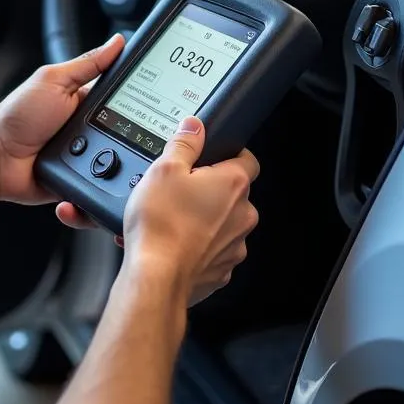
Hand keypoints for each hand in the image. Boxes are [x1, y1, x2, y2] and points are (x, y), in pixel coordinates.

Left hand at [0, 35, 125, 219]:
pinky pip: (104, 185)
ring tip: (106, 154)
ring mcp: (87, 157)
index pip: (124, 97)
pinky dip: (106, 182)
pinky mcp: (83, 181)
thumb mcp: (54, 80)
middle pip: (128, 131)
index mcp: (87, 100)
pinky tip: (101, 175)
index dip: (142, 98)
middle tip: (130, 133)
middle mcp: (90, 128)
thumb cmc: (18, 115)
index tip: (162, 99)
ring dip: (118, 159)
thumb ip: (88, 63)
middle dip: (132, 134)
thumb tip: (117, 42)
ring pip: (121, 160)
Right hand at [123, 117, 259, 305]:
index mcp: (233, 184)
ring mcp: (234, 246)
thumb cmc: (161, 224)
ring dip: (203, 219)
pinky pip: (212, 251)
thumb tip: (194, 127)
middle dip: (208, 189)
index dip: (230, 154)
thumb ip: (184, 143)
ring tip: (170, 218)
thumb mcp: (164, 169)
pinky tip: (172, 242)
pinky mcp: (220, 271)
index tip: (214, 156)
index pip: (248, 159)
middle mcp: (242, 216)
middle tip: (179, 189)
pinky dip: (196, 246)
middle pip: (232, 193)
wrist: (155, 277)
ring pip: (223, 223)